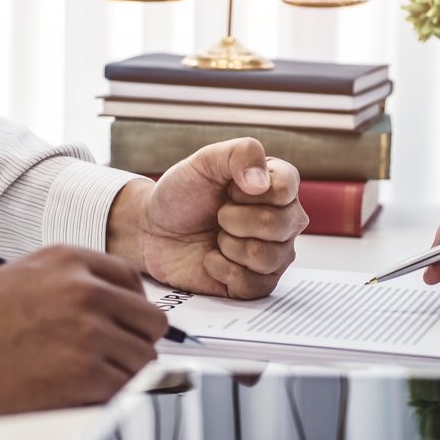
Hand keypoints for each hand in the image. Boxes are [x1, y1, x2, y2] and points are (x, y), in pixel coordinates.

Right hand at [0, 246, 167, 419]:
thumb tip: (114, 298)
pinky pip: (127, 388)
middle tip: (112, 355)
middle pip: (150, 321)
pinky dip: (112, 396)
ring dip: (125, 372)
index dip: (131, 306)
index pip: (133, 281)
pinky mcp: (86, 375)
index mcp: (71, 261)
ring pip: (144, 358)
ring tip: (91, 377)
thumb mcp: (24, 273)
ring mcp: (90, 333)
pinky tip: (85, 394)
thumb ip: (72, 277)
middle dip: (134, 341)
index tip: (123, 323)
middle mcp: (87, 291)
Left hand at [107, 138, 308, 298]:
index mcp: (279, 185)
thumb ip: (240, 154)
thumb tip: (261, 183)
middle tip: (219, 215)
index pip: (285, 190)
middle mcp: (284, 220)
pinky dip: (223, 270)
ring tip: (217, 237)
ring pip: (267, 257)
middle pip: (278, 225)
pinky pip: (254, 285)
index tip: (228, 189)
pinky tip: (213, 259)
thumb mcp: (206, 160)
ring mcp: (275, 254)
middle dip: (234, 219)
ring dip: (229, 246)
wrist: (155, 230)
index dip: (248, 192)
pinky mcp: (258, 283)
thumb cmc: (184, 193)